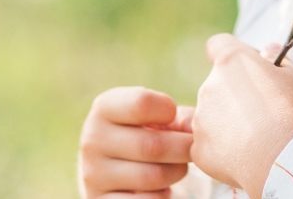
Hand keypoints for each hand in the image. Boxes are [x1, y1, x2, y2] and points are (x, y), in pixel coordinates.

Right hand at [78, 86, 194, 198]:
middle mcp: (93, 140)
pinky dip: (162, 195)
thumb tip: (200, 131)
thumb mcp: (153, 116)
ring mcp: (94, 174)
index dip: (168, 110)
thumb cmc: (141, 133)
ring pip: (153, 176)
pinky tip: (160, 188)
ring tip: (176, 167)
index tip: (172, 117)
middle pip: (153, 145)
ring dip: (176, 172)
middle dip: (183, 148)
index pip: (142, 103)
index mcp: (104, 108)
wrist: (110, 168)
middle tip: (190, 149)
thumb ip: (179, 118)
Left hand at [191, 34, 292, 198]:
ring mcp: (201, 117)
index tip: (252, 68)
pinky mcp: (198, 147)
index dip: (234, 54)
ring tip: (254, 137)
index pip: (218, 45)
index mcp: (231, 62)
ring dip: (227, 120)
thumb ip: (276, 60)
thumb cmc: (291, 113)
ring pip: (211, 114)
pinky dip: (221, 147)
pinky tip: (243, 154)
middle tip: (260, 111)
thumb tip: (267, 50)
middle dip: (234, 93)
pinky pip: (207, 143)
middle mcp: (209, 86)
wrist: (281, 158)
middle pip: (217, 83)